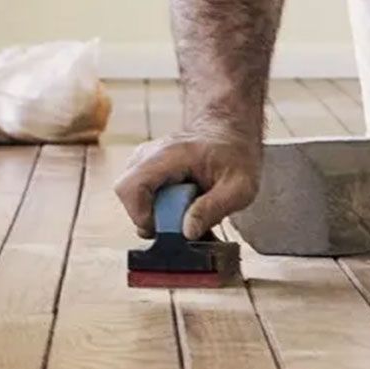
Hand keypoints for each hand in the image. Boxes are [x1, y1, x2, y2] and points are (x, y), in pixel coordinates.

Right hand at [114, 132, 260, 239]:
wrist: (229, 135)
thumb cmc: (236, 158)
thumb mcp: (240, 187)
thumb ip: (214, 209)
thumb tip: (188, 232)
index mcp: (169, 155)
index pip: (130, 188)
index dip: (140, 216)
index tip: (165, 229)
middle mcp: (148, 154)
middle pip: (129, 196)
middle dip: (154, 218)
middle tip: (184, 221)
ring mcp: (142, 160)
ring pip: (134, 198)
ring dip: (158, 213)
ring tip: (187, 209)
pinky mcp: (143, 169)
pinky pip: (140, 197)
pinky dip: (158, 208)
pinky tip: (181, 204)